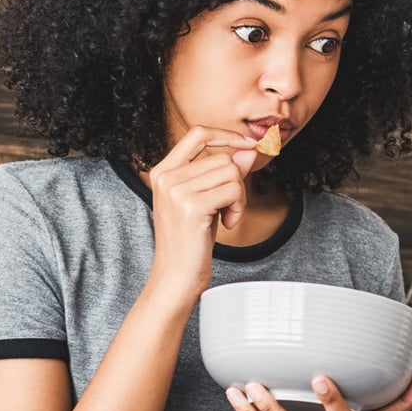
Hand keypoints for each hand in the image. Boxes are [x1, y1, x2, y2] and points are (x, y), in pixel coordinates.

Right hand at [143, 124, 259, 301]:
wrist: (177, 276)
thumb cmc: (192, 240)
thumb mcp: (207, 200)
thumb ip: (223, 173)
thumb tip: (248, 149)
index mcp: (163, 171)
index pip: (198, 134)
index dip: (226, 136)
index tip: (248, 145)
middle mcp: (166, 176)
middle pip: (223, 158)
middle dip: (237, 182)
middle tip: (229, 208)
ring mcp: (176, 190)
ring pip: (232, 172)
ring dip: (239, 197)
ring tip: (226, 217)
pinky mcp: (192, 206)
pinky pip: (234, 190)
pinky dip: (239, 207)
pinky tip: (228, 224)